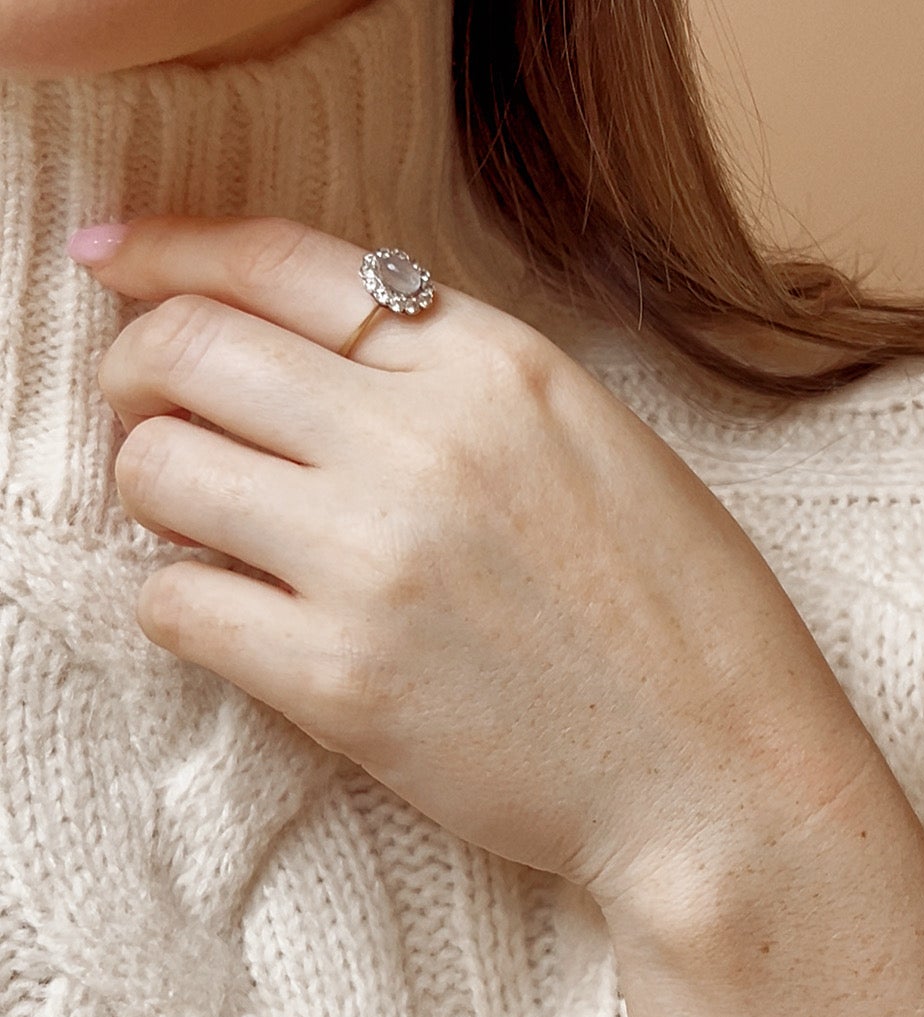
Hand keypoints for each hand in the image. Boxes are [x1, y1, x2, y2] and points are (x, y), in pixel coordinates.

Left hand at [79, 213, 902, 915]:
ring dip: (152, 486)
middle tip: (139, 405)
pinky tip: (230, 611)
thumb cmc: (674, 608)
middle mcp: (425, 439)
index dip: (167, 245)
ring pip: (155, 467)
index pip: (280, 259)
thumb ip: (456, 374)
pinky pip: (172, 602)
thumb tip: (303, 348)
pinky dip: (178, 598)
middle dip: (132, 367)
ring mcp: (375, 558)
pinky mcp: (340, 678)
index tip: (110, 255)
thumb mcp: (591, 435)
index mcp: (496, 362)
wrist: (720, 771)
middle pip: (188, 348)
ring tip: (202, 519)